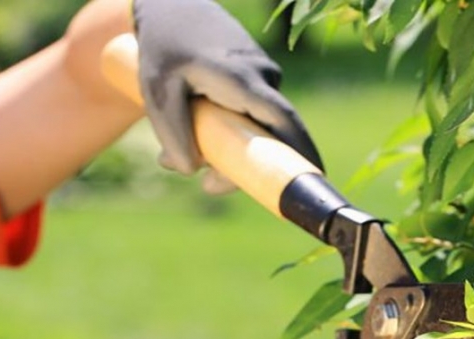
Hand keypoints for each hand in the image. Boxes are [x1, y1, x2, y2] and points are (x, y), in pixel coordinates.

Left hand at [132, 0, 323, 174]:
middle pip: (272, 134)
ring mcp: (264, 75)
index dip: (301, 150)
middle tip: (209, 185)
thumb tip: (191, 171)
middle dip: (250, 166)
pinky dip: (232, 131)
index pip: (283, 119)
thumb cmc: (164, 47)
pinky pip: (254, 114)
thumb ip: (172, 134)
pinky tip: (197, 132)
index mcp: (243, 79)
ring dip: (232, 148)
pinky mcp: (258, 79)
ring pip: (259, 126)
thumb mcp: (157, 91)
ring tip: (189, 154)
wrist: (174, 6)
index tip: (316, 176)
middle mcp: (262, 76)